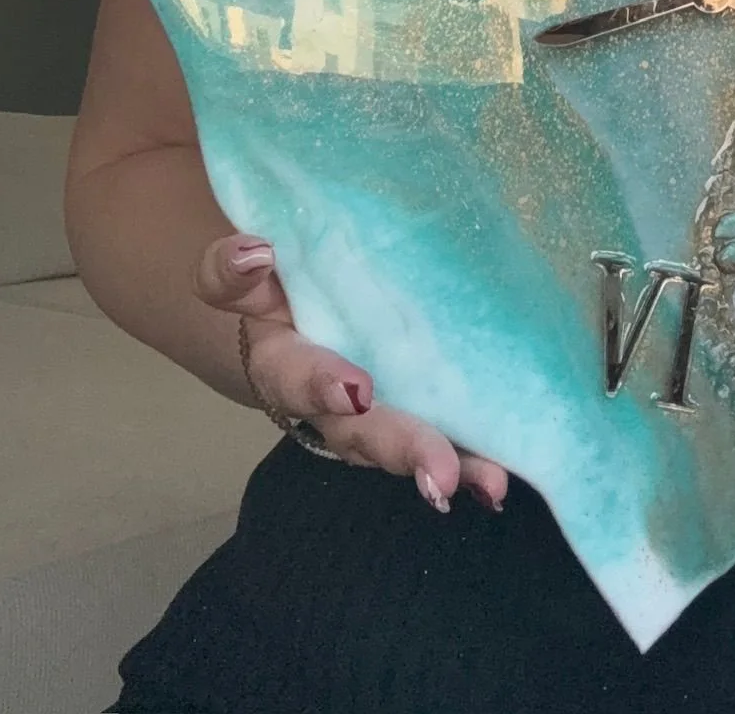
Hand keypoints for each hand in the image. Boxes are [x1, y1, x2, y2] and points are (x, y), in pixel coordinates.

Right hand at [196, 232, 509, 515]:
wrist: (295, 314)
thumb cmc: (280, 287)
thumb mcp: (255, 274)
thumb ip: (237, 271)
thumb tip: (253, 252)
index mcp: (282, 362)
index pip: (293, 373)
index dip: (319, 382)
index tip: (356, 391)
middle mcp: (327, 405)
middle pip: (359, 431)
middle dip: (400, 447)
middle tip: (438, 470)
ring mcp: (371, 418)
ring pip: (401, 447)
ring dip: (442, 465)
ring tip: (485, 483)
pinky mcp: (413, 416)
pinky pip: (439, 441)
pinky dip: (469, 461)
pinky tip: (497, 478)